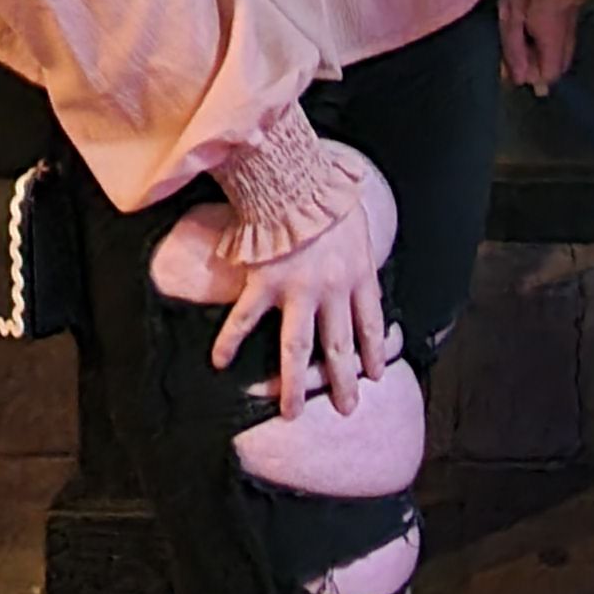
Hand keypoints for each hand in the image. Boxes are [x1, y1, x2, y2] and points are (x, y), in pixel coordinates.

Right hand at [214, 169, 390, 420]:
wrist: (296, 180)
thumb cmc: (329, 196)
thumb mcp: (360, 229)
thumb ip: (361, 259)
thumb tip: (365, 277)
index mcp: (359, 275)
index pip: (371, 325)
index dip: (373, 353)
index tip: (374, 376)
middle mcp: (331, 291)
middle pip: (338, 347)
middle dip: (343, 381)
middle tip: (347, 408)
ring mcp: (297, 291)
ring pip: (297, 349)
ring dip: (294, 384)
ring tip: (292, 413)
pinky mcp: (264, 284)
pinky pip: (245, 320)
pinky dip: (230, 342)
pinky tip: (219, 363)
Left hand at [495, 0, 588, 92]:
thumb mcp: (508, 9)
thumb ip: (514, 46)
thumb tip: (521, 79)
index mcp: (553, 22)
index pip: (553, 68)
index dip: (536, 76)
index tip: (517, 72)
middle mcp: (572, 16)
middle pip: (564, 58)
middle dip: (543, 64)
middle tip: (519, 59)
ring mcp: (578, 1)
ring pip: (568, 41)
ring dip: (548, 47)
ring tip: (524, 37)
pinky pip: (570, 23)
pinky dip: (554, 30)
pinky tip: (536, 20)